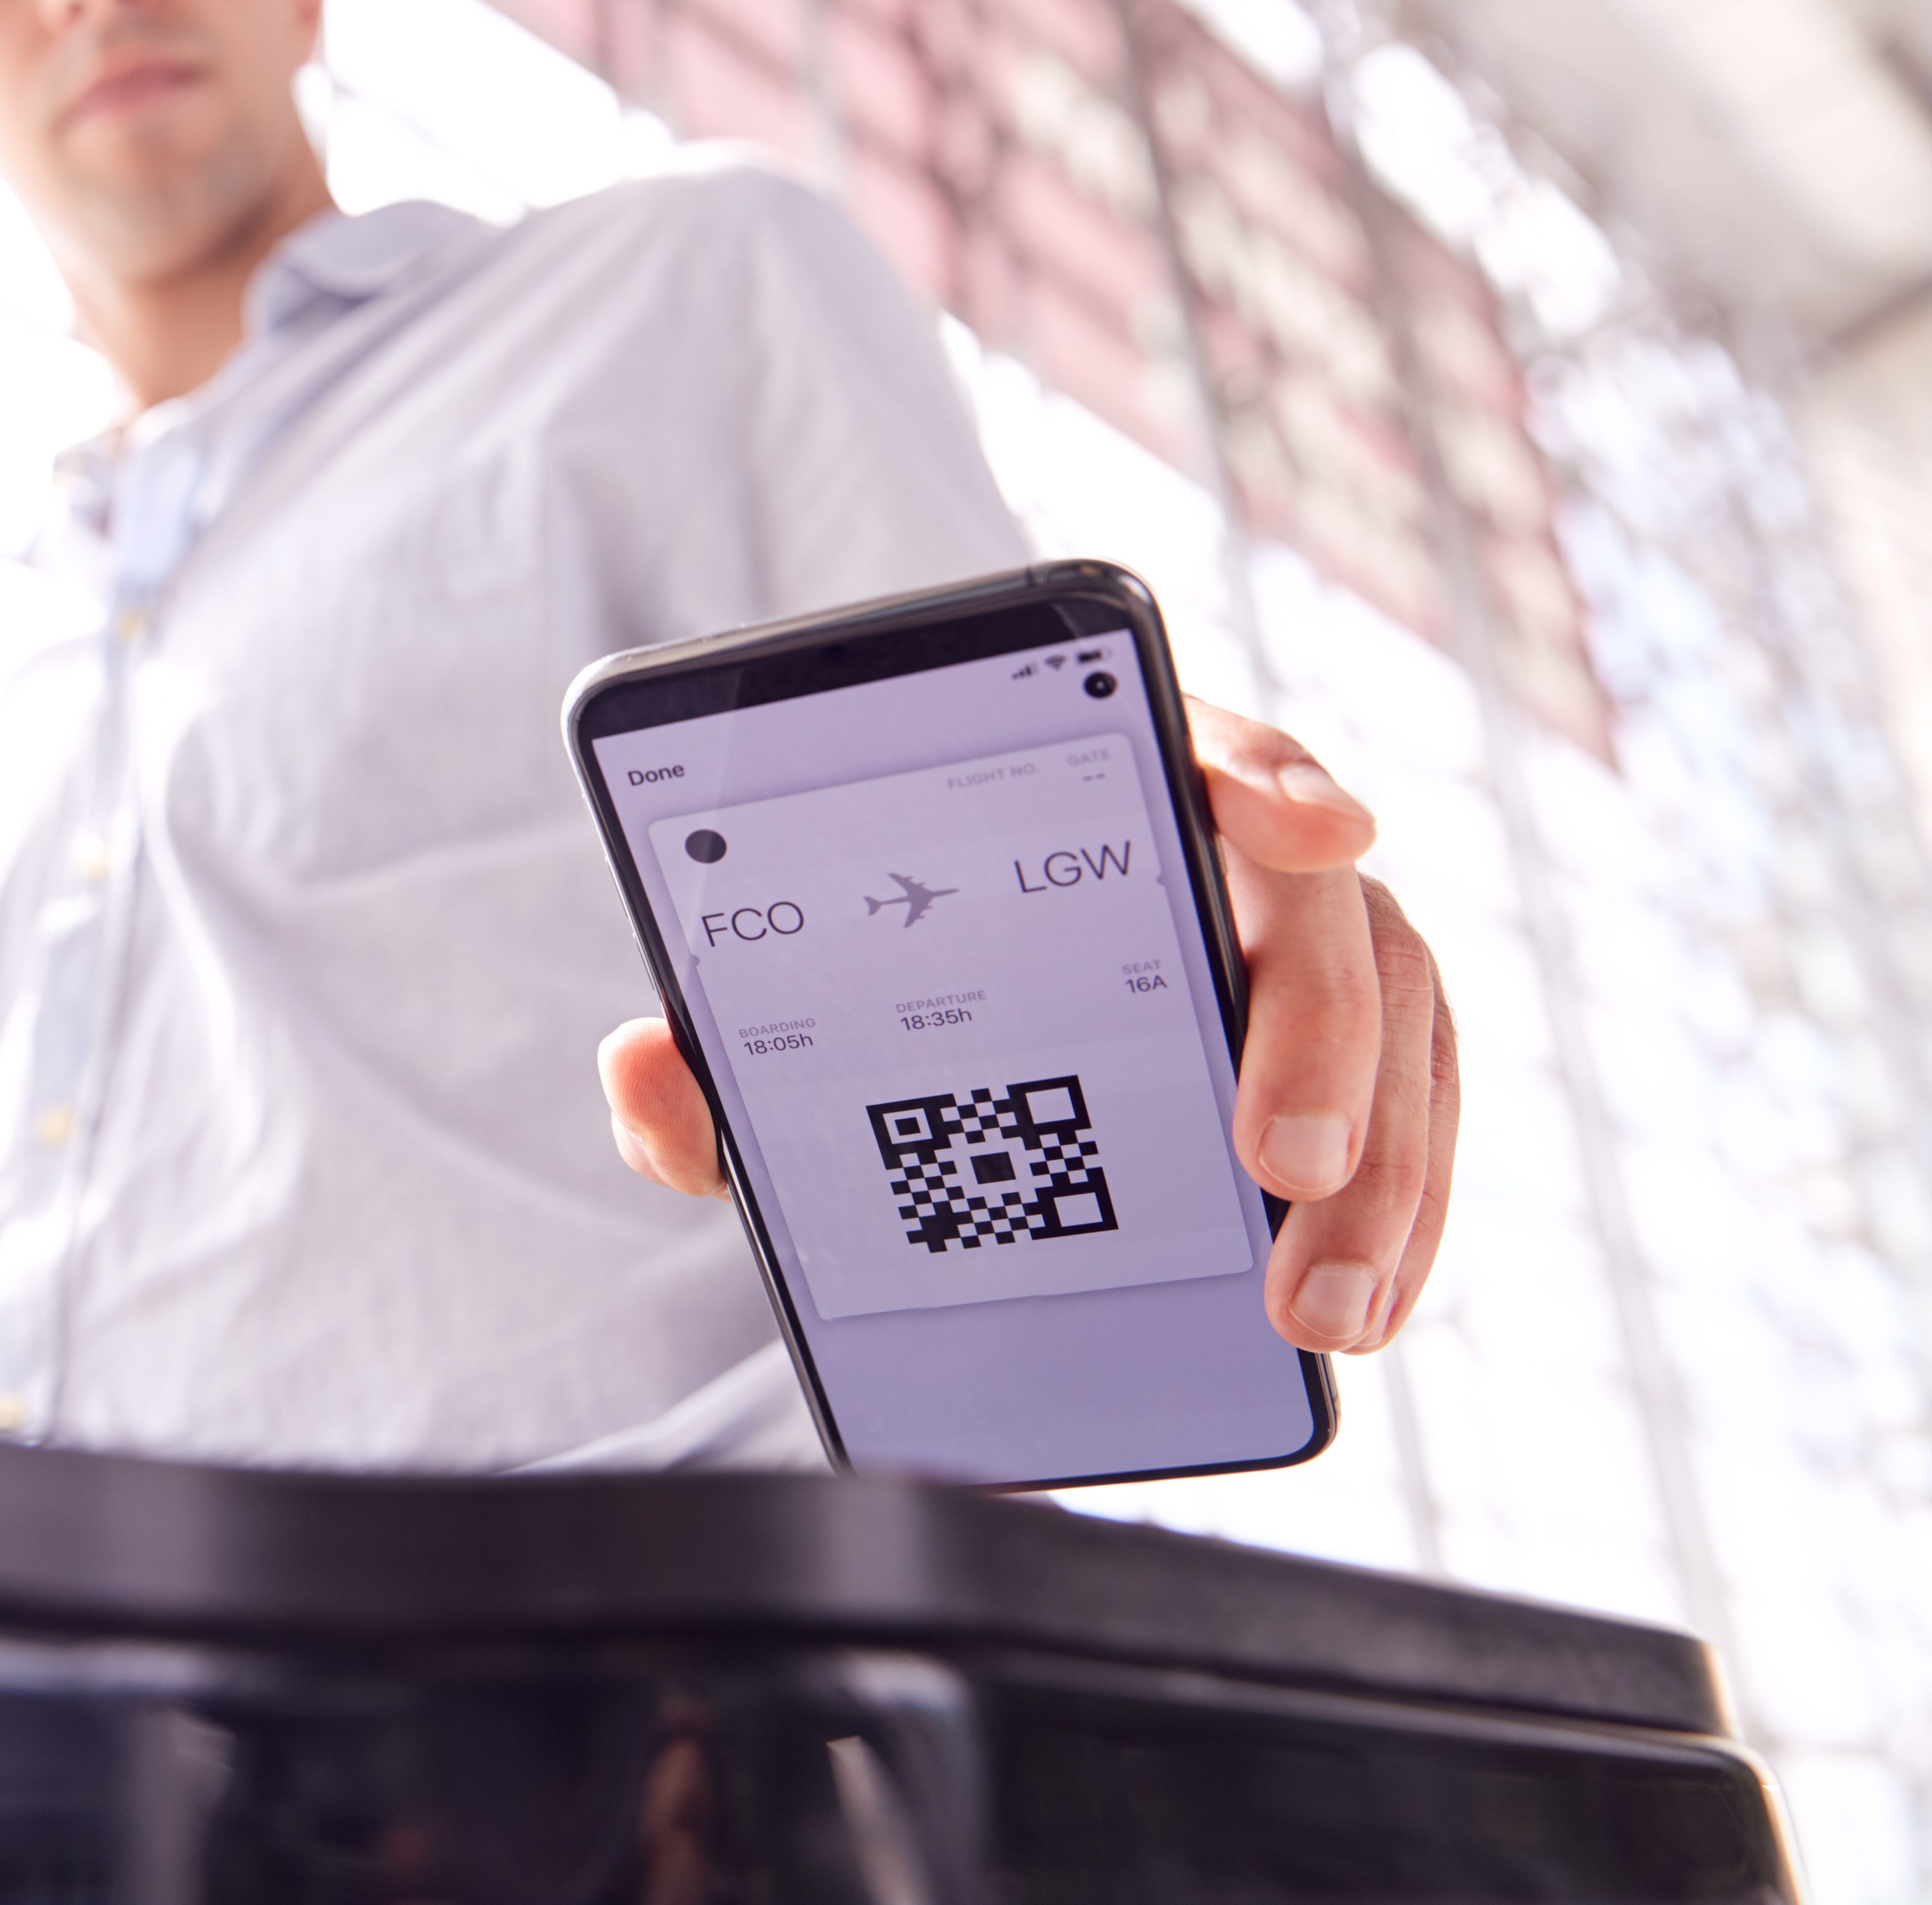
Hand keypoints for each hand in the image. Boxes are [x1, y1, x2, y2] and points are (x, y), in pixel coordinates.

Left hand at [596, 698, 1458, 1355]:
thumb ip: (718, 1054)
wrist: (930, 1026)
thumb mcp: (784, 1028)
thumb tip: (645, 1068)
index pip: (1202, 747)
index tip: (1304, 828)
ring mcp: (1301, 945)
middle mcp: (1224, 851)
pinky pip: (1411, 1110)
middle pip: (1326, 908)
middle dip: (1325, 1034)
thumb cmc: (869, 993)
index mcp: (1100, 791)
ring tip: (1320, 1308)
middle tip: (1282, 1165)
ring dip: (1384, 1168)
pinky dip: (1401, 1210)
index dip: (1266, 775)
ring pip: (1398, 1023)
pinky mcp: (1347, 1046)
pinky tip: (1361, 1304)